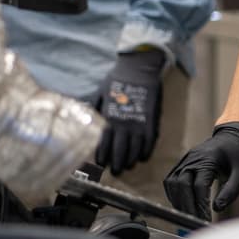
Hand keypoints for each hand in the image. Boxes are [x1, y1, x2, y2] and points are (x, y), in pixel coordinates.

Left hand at [95, 50, 164, 174]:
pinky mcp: (153, 121)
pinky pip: (150, 142)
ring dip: (132, 161)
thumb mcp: (100, 93)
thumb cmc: (117, 79)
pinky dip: (147, 152)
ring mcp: (140, 124)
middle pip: (120, 151)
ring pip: (136, 150)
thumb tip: (85, 121)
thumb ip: (94, 109)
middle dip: (117, 164)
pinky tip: (143, 157)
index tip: (101, 163)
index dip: (103, 156)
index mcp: (109, 118)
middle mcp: (124, 125)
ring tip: (129, 166)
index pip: (104, 143)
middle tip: (116, 171)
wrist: (140, 68)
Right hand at [163, 122, 238, 220]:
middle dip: (187, 206)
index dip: (200, 205)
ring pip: (172, 183)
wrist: (234, 136)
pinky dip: (175, 195)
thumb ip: (231, 191)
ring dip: (178, 202)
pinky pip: (171, 181)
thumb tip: (217, 209)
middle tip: (194, 222)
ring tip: (188, 217)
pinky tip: (183, 206)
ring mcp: (185, 160)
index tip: (205, 220)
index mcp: (209, 158)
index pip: (199, 185)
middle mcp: (193, 158)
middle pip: (182, 185)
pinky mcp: (183, 164)